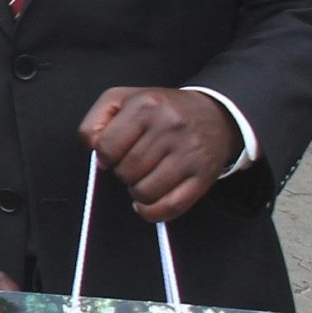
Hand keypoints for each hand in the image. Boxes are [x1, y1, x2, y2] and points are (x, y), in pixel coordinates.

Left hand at [79, 87, 240, 221]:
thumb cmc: (161, 110)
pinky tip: (145, 204)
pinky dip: (153, 212)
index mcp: (147, 105)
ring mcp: (190, 153)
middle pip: (127, 170)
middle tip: (132, 164)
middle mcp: (171, 127)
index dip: (104, 156)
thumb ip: (96, 122)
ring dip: (137, 191)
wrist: (215, 114)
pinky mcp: (204, 175)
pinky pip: (172, 205)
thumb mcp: (122, 100)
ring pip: (146, 191)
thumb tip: (97, 156)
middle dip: (123, 173)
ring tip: (143, 177)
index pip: (107, 146)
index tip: (112, 155)